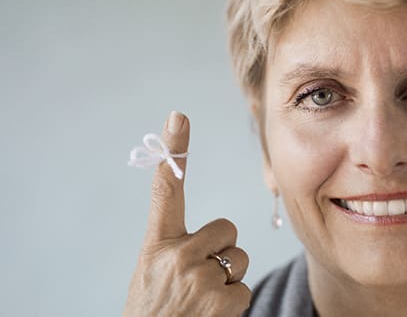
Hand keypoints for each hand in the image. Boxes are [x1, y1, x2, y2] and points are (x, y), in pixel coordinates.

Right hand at [124, 111, 250, 316]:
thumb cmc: (154, 310)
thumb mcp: (154, 273)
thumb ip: (177, 249)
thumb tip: (217, 236)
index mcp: (157, 245)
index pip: (166, 190)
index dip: (173, 151)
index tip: (178, 116)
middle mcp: (177, 255)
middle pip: (227, 229)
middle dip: (221, 251)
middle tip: (198, 280)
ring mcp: (200, 277)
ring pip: (240, 259)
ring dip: (228, 280)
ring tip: (201, 302)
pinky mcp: (222, 299)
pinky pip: (245, 288)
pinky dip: (232, 304)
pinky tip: (210, 316)